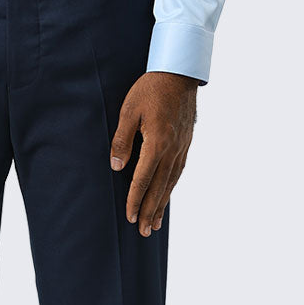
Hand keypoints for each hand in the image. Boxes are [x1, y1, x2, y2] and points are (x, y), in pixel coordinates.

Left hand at [109, 72, 197, 235]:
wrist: (180, 72)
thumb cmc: (151, 88)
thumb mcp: (129, 110)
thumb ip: (122, 140)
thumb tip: (117, 167)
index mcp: (157, 143)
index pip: (143, 180)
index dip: (135, 201)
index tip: (129, 217)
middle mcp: (172, 150)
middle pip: (159, 188)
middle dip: (149, 211)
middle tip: (143, 232)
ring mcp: (182, 148)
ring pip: (171, 183)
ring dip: (162, 205)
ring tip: (155, 224)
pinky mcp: (186, 144)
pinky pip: (178, 173)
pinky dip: (171, 189)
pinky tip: (166, 197)